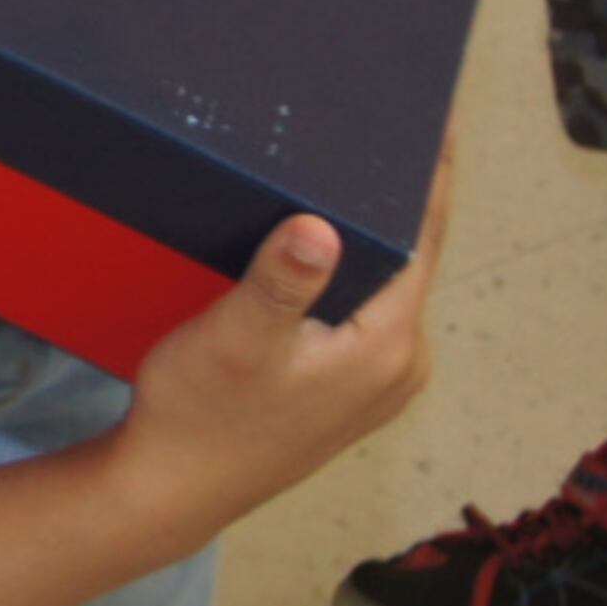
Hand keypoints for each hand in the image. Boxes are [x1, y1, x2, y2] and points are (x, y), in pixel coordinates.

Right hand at [116, 145, 448, 527]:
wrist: (173, 488)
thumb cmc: (200, 412)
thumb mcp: (237, 338)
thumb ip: (282, 280)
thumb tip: (319, 225)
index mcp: (389, 345)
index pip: (423, 240)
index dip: (430, 175)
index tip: (433, 118)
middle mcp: (401, 365)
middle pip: (408, 258)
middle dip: (394, 196)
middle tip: (374, 127)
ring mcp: (378, 382)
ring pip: (384, 285)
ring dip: (367, 235)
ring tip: (345, 172)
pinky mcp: (350, 390)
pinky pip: (366, 311)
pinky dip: (350, 271)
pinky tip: (318, 247)